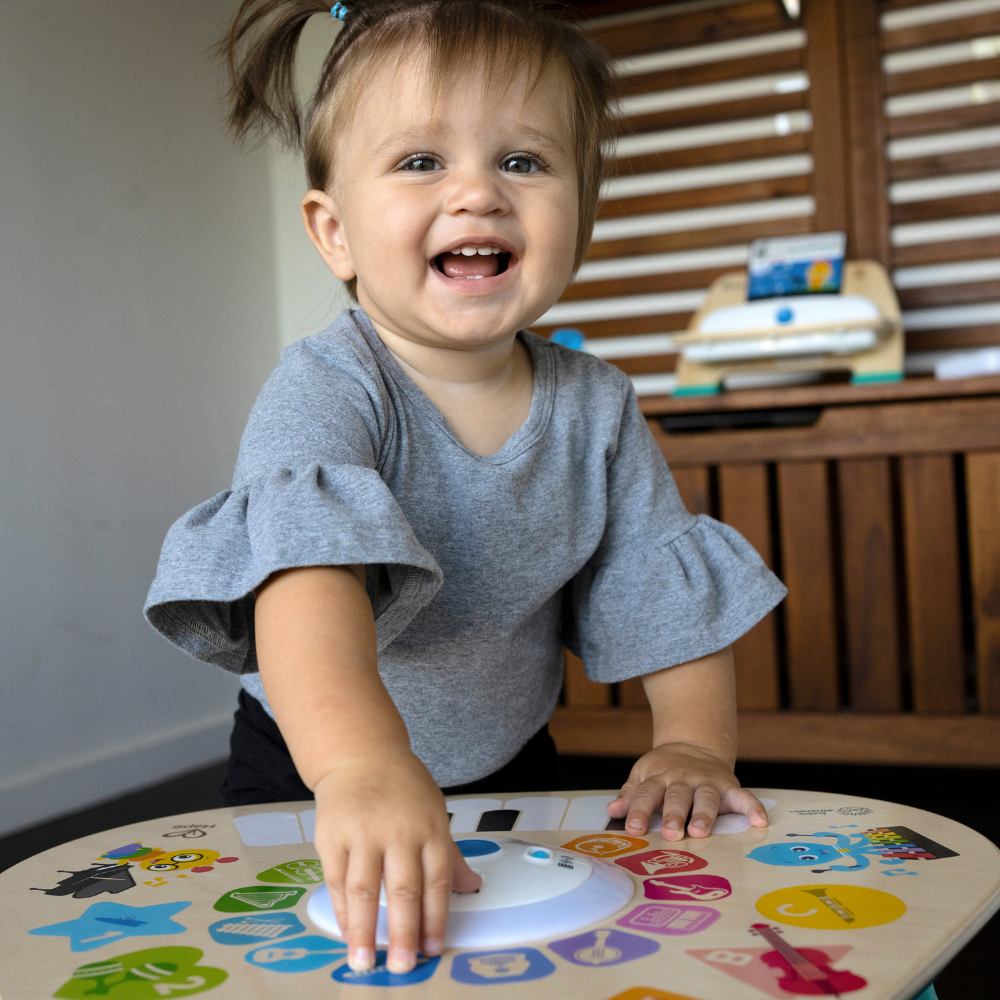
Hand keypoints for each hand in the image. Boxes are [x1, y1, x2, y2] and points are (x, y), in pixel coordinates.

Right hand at [313, 750, 480, 974]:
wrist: (362, 754)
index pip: (437, 880)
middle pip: (402, 889)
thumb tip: (472, 887)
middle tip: (403, 965)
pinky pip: (336, 880)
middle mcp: (397, 831)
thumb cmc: (403, 787)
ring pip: (364, 889)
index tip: (434, 949)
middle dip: (404, 931)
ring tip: (365, 961)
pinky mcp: (332, 835)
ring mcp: (363, 833)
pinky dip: (341, 910)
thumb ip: (449, 855)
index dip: (436, 918)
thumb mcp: (435, 812)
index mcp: (429, 827)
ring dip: (364, 930)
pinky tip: (346, 931)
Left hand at [607, 741, 767, 840]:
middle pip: (677, 797)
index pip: (646, 794)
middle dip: (673, 815)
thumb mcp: (642, 776)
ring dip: (704, 814)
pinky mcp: (728, 785)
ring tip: (701, 831)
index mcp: (658, 778)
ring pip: (705, 797)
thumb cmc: (664, 771)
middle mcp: (682, 779)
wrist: (692, 745)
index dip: (638, 812)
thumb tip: (612, 811)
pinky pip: (743, 796)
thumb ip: (630, 795)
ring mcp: (706, 781)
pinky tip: (760, 821)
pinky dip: (752, 807)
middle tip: (671, 833)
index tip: (633, 829)